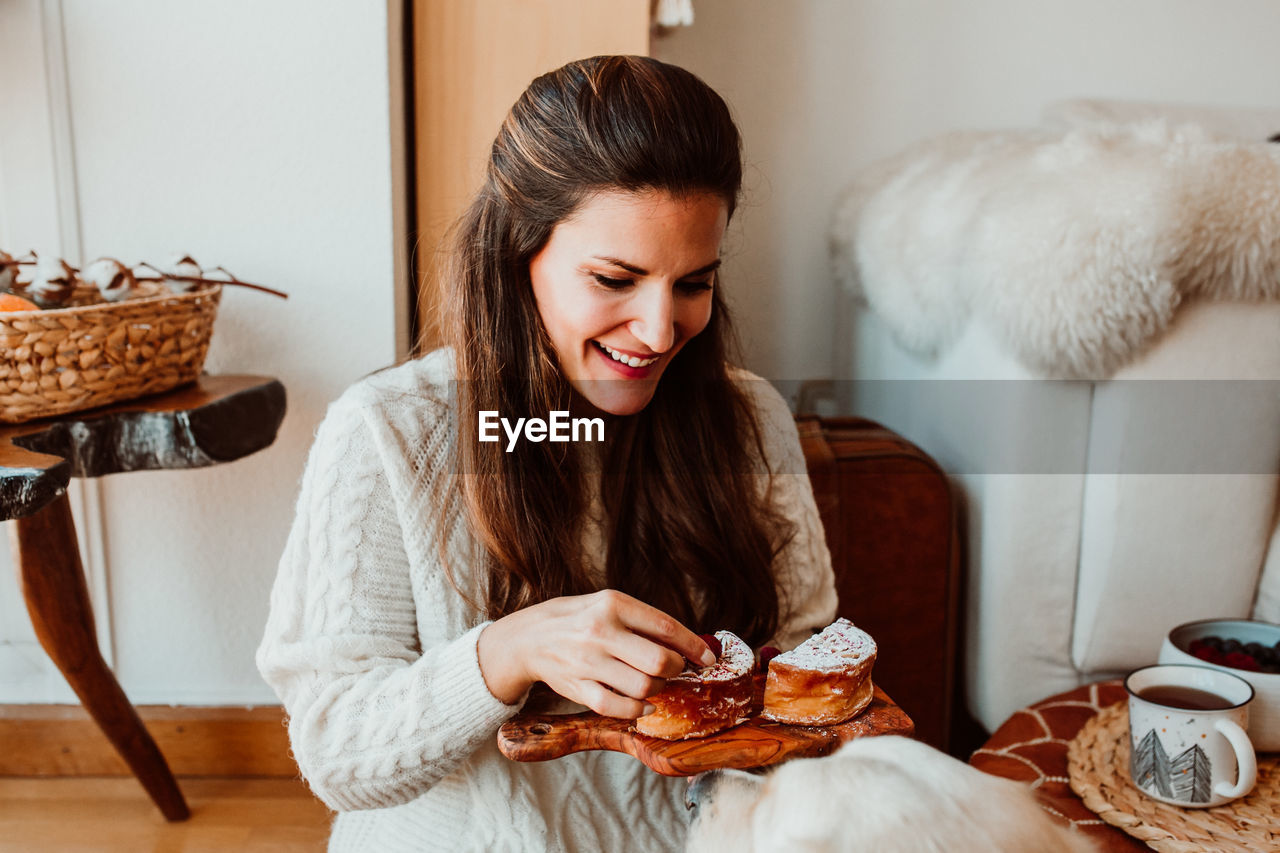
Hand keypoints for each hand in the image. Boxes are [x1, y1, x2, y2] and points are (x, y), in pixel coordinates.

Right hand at [478, 589, 716, 717]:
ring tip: (653, 682)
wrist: (529, 638)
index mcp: (612, 604)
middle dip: (677, 669)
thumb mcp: (608, 604)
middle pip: (659, 661)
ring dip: (658, 689)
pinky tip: (643, 702)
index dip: (694, 645)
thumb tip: (690, 644)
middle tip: (675, 669)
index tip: (709, 657)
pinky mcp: (579, 688)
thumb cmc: (578, 619)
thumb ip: (643, 621)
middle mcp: (600, 632)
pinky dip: (639, 708)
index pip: (665, 627)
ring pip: (644, 687)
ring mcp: (588, 662)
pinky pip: (620, 707)